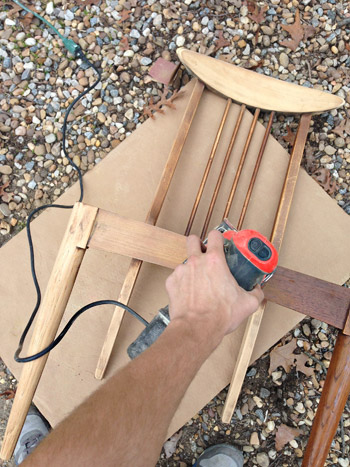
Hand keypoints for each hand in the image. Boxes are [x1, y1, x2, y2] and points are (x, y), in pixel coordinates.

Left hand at [165, 230, 263, 345]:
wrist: (196, 329)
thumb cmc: (220, 315)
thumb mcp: (248, 304)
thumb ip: (256, 293)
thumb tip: (258, 289)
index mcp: (214, 261)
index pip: (214, 235)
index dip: (218, 237)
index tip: (220, 243)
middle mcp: (196, 261)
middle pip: (192, 240)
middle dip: (198, 244)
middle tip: (204, 255)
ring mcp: (181, 271)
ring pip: (185, 262)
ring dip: (192, 268)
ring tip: (199, 283)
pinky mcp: (171, 282)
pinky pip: (177, 277)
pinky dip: (183, 283)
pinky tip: (190, 294)